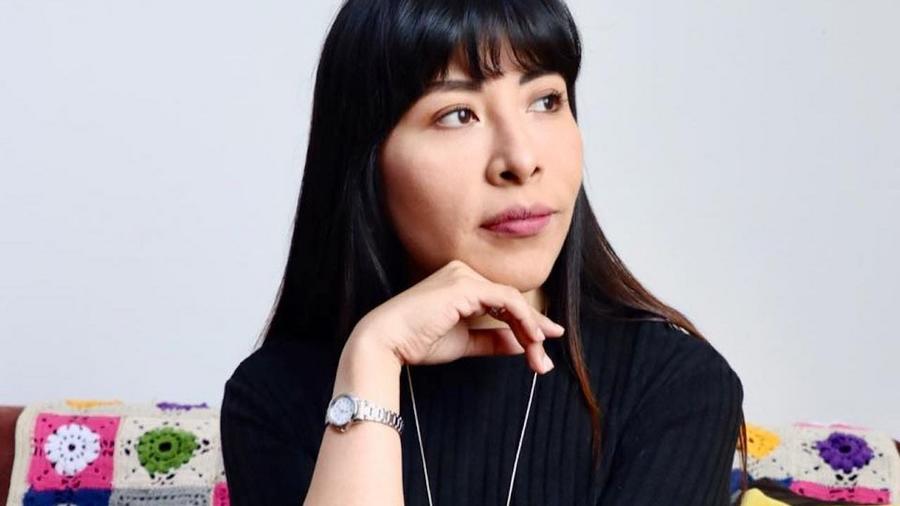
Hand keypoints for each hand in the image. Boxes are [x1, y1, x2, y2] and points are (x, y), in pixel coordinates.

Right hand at [348, 259, 564, 373]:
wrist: (387, 342)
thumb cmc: (418, 342)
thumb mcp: (464, 342)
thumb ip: (492, 340)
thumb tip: (522, 344)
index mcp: (460, 284)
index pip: (502, 302)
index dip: (527, 323)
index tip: (544, 344)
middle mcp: (463, 274)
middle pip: (511, 301)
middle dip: (533, 329)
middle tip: (545, 359)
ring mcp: (464, 276)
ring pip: (512, 300)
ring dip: (531, 329)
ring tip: (539, 356)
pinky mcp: (464, 286)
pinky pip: (505, 300)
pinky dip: (523, 318)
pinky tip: (532, 338)